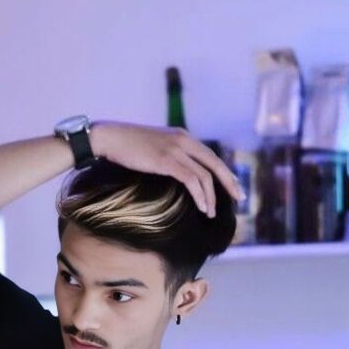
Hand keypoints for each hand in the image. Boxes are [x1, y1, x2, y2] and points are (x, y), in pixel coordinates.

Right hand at [90, 120, 245, 218]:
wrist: (108, 137)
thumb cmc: (126, 145)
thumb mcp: (153, 146)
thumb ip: (168, 155)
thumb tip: (175, 171)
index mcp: (182, 136)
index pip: (210, 155)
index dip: (223, 171)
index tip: (232, 185)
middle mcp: (183, 140)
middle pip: (215, 163)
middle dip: (229, 182)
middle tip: (239, 197)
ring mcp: (176, 149)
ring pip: (204, 174)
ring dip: (212, 196)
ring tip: (212, 212)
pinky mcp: (167, 160)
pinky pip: (191, 179)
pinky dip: (200, 195)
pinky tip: (203, 207)